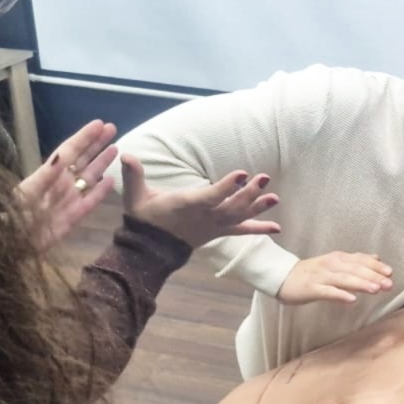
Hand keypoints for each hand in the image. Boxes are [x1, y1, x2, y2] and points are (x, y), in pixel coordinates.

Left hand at [15, 120, 118, 253]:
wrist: (11, 245)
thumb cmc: (13, 217)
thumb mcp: (25, 194)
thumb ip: (45, 176)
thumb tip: (61, 156)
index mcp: (47, 175)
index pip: (69, 151)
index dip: (84, 137)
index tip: (100, 123)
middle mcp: (60, 184)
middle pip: (82, 159)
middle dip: (96, 144)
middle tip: (112, 128)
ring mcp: (68, 200)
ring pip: (89, 177)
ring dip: (102, 163)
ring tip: (115, 149)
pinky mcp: (74, 218)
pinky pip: (90, 202)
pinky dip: (101, 192)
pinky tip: (112, 181)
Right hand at [118, 154, 280, 248]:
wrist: (151, 249)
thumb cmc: (144, 218)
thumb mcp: (135, 196)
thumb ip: (134, 175)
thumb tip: (126, 155)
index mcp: (187, 205)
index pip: (211, 196)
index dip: (227, 186)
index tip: (243, 173)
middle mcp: (205, 217)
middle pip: (231, 206)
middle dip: (249, 193)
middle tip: (264, 178)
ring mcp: (214, 226)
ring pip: (239, 216)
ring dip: (258, 207)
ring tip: (274, 197)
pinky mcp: (219, 231)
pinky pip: (241, 231)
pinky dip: (259, 229)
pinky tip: (278, 228)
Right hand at [278, 251, 393, 304]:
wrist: (282, 276)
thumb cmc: (312, 272)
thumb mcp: (335, 262)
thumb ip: (355, 260)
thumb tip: (376, 257)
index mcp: (338, 258)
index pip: (360, 260)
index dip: (375, 266)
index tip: (390, 272)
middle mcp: (331, 265)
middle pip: (355, 269)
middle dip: (373, 276)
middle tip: (389, 284)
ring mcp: (321, 276)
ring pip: (344, 279)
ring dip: (360, 283)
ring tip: (375, 289)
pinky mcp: (311, 288)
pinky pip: (327, 292)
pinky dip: (339, 295)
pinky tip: (351, 300)